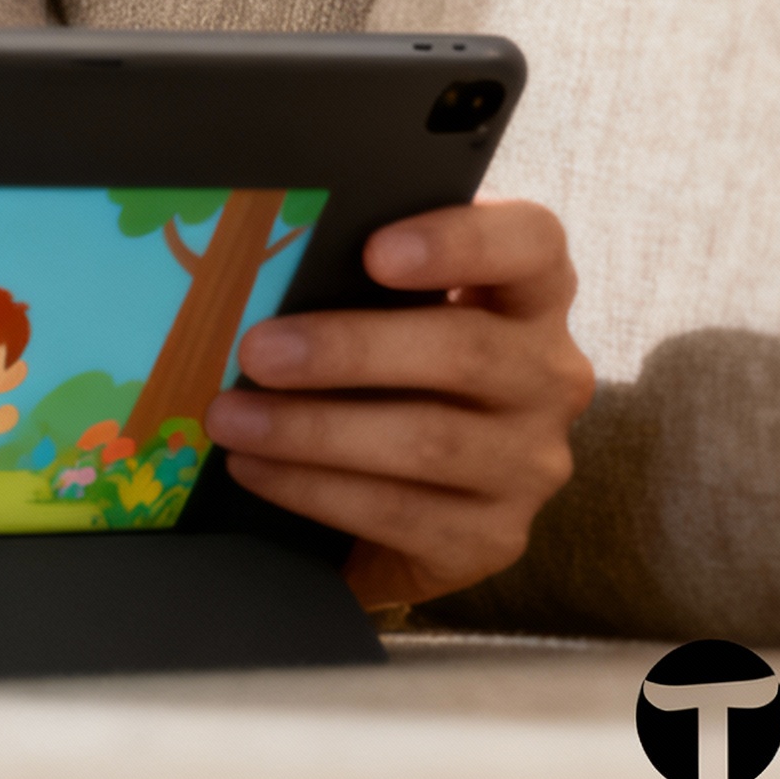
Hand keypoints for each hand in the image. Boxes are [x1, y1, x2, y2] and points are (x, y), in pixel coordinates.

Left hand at [203, 197, 594, 611]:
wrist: (404, 495)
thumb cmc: (384, 371)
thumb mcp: (382, 311)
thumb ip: (355, 277)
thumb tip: (256, 253)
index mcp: (530, 294)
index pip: (532, 244)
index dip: (462, 241)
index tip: (375, 252)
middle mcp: (550, 376)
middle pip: (466, 350)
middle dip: (349, 350)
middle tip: (256, 351)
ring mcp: (530, 462)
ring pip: (429, 441)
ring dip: (313, 429)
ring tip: (229, 417)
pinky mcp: (493, 538)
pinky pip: (401, 514)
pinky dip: (313, 490)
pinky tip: (253, 469)